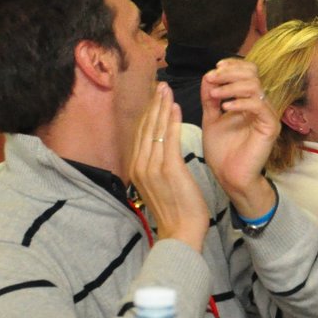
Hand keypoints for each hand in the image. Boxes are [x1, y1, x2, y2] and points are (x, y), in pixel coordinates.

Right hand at [128, 84, 207, 250]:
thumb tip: (159, 150)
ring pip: (155, 130)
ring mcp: (152, 168)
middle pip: (145, 128)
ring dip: (161, 107)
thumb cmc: (175, 210)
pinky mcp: (168, 170)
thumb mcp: (159, 185)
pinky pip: (169, 140)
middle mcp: (140, 166)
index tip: (154, 97)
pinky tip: (175, 107)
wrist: (181, 232)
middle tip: (160, 85)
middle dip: (153, 105)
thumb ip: (155, 167)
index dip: (147, 114)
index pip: (140, 135)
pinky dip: (171, 121)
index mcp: (137, 169)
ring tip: (166, 90)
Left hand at [200, 58, 277, 217]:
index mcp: (247, 100)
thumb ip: (210, 99)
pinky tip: (225, 108)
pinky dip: (241, 103)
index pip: (247, 72)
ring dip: (231, 86)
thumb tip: (207, 77)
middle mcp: (259, 104)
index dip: (231, 66)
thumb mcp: (211, 119)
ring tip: (215, 95)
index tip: (213, 71)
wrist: (229, 177)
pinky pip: (259, 106)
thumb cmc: (222, 151)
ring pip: (254, 86)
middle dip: (229, 73)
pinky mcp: (269, 127)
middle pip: (252, 73)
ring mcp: (266, 115)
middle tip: (212, 79)